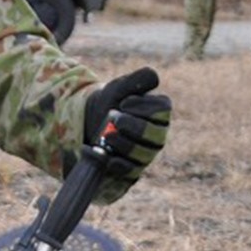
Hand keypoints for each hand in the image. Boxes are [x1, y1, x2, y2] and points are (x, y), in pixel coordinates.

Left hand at [81, 67, 170, 200]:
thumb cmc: (110, 101)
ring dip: (123, 143)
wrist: (89, 119)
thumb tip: (155, 79)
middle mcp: (158, 134)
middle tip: (113, 118)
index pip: (162, 111)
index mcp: (161, 112)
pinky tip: (108, 156)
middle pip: (154, 134)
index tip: (124, 103)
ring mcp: (147, 152)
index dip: (141, 107)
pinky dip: (119, 164)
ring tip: (107, 135)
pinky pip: (132, 170)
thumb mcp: (121, 86)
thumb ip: (139, 79)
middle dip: (131, 125)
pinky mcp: (133, 167)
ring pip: (143, 153)